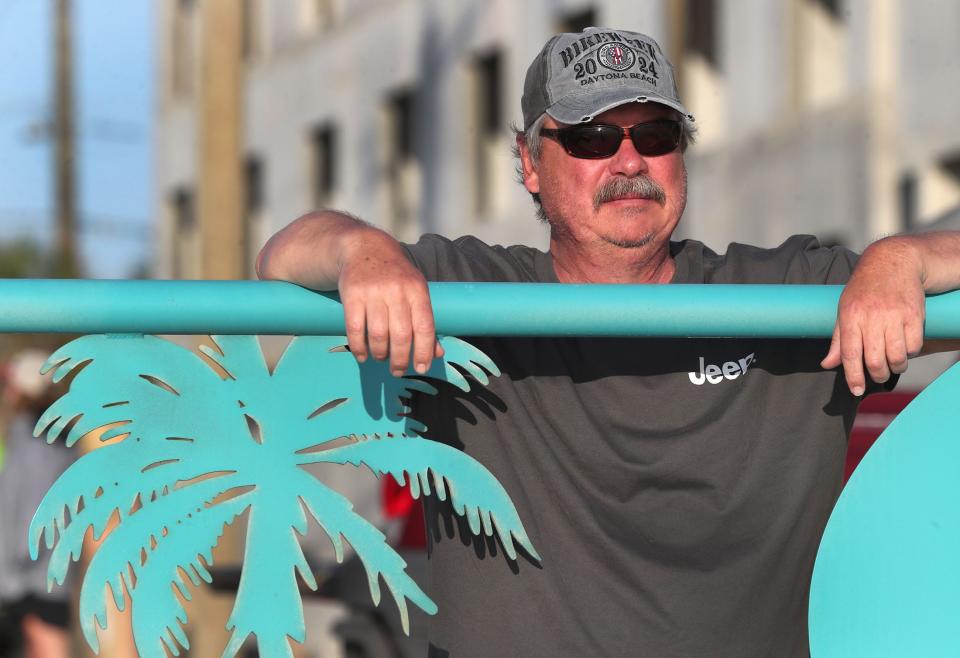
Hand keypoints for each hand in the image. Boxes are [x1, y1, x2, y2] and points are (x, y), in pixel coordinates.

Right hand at [338, 231, 442, 375]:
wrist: (365, 248)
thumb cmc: (396, 276)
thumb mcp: (416, 292)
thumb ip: (425, 322)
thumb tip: (437, 354)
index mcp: (417, 290)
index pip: (424, 327)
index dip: (424, 352)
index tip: (422, 368)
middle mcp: (397, 290)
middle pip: (401, 335)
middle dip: (400, 360)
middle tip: (397, 370)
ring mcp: (373, 291)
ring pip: (378, 335)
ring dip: (380, 354)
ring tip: (381, 359)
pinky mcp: (352, 293)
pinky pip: (355, 329)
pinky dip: (359, 348)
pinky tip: (363, 355)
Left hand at [820, 239, 924, 395]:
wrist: (892, 262)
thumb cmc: (864, 290)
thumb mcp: (844, 310)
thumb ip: (838, 340)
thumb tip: (827, 364)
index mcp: (850, 316)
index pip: (850, 354)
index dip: (853, 376)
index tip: (856, 391)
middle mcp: (872, 316)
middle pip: (875, 360)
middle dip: (877, 375)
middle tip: (878, 375)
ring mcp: (895, 315)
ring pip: (897, 357)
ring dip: (896, 367)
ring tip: (893, 363)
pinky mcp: (915, 314)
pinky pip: (914, 346)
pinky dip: (911, 353)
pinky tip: (905, 347)